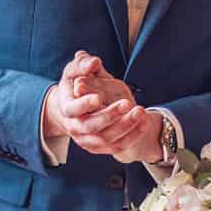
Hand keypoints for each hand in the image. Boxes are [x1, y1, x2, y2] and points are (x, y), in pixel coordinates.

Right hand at [43, 52, 160, 160]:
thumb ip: (83, 64)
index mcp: (66, 107)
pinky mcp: (99, 148)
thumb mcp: (77, 71)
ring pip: (106, 139)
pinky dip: (132, 136)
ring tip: (140, 111)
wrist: (77, 108)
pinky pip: (117, 146)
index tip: (98, 97)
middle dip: (110, 115)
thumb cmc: (79, 84)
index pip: (72, 109)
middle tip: (128, 103)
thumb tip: (94, 62)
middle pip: (90, 126)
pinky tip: (143, 122)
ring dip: (125, 126)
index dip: (84, 104)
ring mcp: (86, 140)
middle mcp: (74, 127)